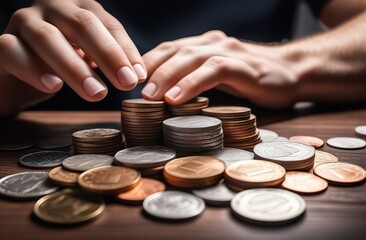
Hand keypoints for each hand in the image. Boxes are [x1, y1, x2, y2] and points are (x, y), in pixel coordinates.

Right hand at [0, 0, 145, 107]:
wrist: (12, 77)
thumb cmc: (55, 67)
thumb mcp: (85, 61)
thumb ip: (106, 62)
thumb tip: (136, 75)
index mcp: (76, 10)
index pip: (108, 25)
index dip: (126, 50)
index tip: (139, 76)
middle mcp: (50, 10)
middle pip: (82, 24)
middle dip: (108, 55)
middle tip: (126, 83)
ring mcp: (23, 23)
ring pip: (48, 38)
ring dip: (75, 67)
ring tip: (97, 93)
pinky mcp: (0, 45)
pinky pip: (13, 51)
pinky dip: (34, 68)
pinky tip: (52, 86)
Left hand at [142, 30, 297, 108]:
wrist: (292, 71)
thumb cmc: (250, 78)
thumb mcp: (218, 75)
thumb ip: (196, 78)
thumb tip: (165, 97)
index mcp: (204, 45)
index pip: (168, 49)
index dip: (147, 63)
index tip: (130, 81)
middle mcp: (213, 43)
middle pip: (174, 51)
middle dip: (151, 70)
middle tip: (134, 91)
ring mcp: (228, 51)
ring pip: (190, 58)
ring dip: (167, 76)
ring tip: (150, 96)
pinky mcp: (243, 65)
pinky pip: (213, 71)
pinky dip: (192, 83)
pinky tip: (176, 97)